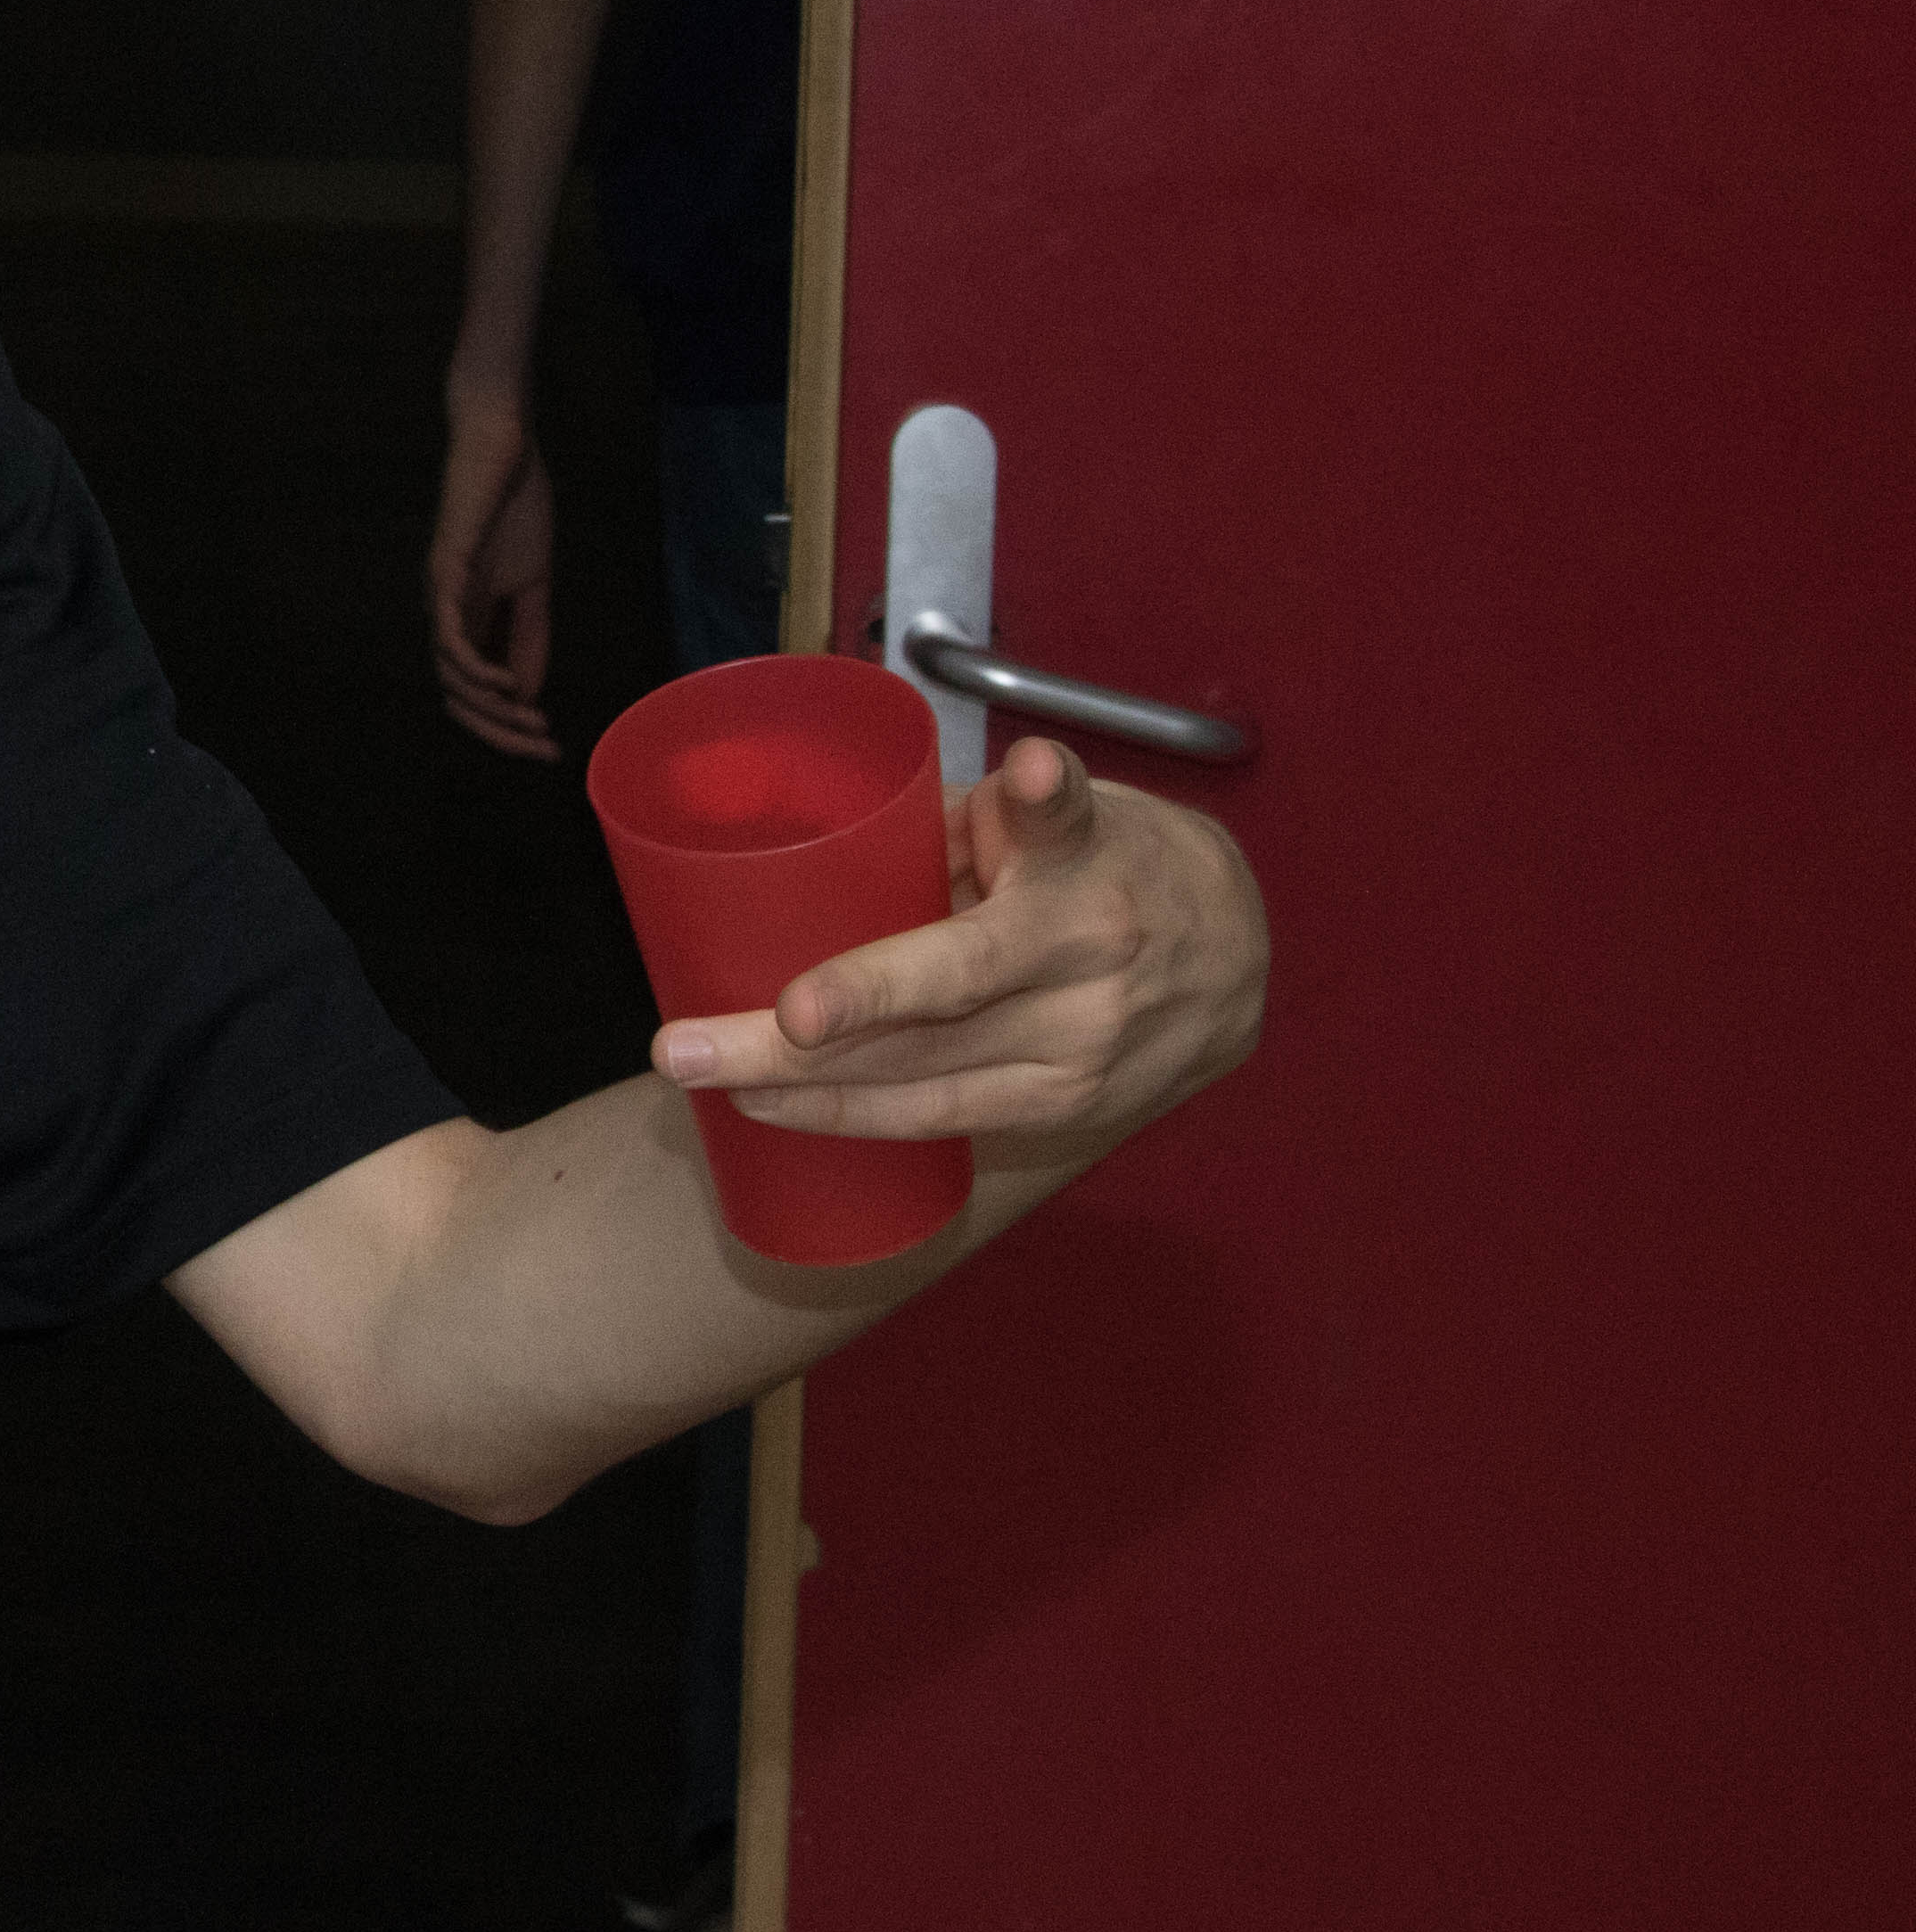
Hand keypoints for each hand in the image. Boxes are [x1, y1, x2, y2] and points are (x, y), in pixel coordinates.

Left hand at [427, 387, 563, 757]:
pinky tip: (501, 683)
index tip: (549, 746)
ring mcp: (441, 593)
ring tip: (530, 719)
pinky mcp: (444, 567)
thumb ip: (529, 636)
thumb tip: (528, 695)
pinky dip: (472, 665)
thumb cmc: (514, 509)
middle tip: (542, 749)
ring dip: (490, 706)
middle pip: (456, 696)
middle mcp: (445, 615)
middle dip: (499, 731)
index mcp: (466, 621)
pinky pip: (447, 631)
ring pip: (449, 674)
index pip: (474, 693)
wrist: (503, 447)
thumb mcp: (532, 586)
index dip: (507, 726)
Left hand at [652, 737, 1268, 1166]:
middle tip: (684, 1048)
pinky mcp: (1078, 1112)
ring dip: (809, 1095)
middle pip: (924, 1025)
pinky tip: (782, 1109)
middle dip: (792, 1045)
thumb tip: (834, 841)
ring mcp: (1086, 1058)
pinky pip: (950, 1122)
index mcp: (1076, 885)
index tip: (804, 1002)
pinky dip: (860, 1117)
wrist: (1248, 945)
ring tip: (712, 1082)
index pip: (975, 936)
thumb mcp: (1058, 810)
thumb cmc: (1117, 854)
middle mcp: (1086, 979)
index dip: (889, 973)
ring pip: (927, 1092)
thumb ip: (963, 822)